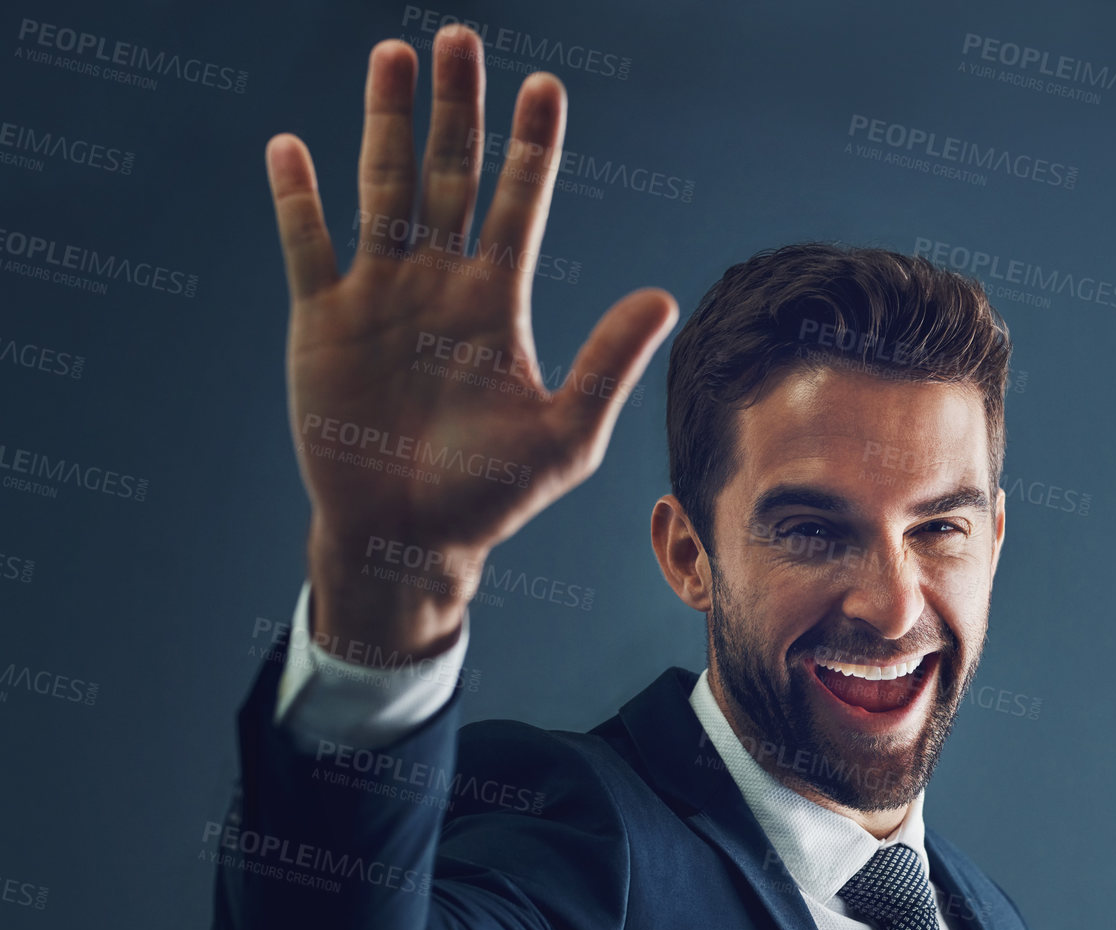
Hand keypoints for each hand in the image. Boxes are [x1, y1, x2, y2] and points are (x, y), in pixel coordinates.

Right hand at [264, 26, 677, 654]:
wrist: (408, 535)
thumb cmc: (491, 496)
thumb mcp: (565, 438)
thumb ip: (607, 366)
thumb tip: (664, 297)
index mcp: (496, 305)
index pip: (518, 207)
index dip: (530, 148)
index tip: (545, 85)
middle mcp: (439, 286)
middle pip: (450, 176)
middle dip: (457, 109)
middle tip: (461, 38)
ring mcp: (379, 298)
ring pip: (382, 190)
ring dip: (386, 124)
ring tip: (394, 55)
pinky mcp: (322, 322)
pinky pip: (307, 248)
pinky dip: (297, 201)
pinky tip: (291, 149)